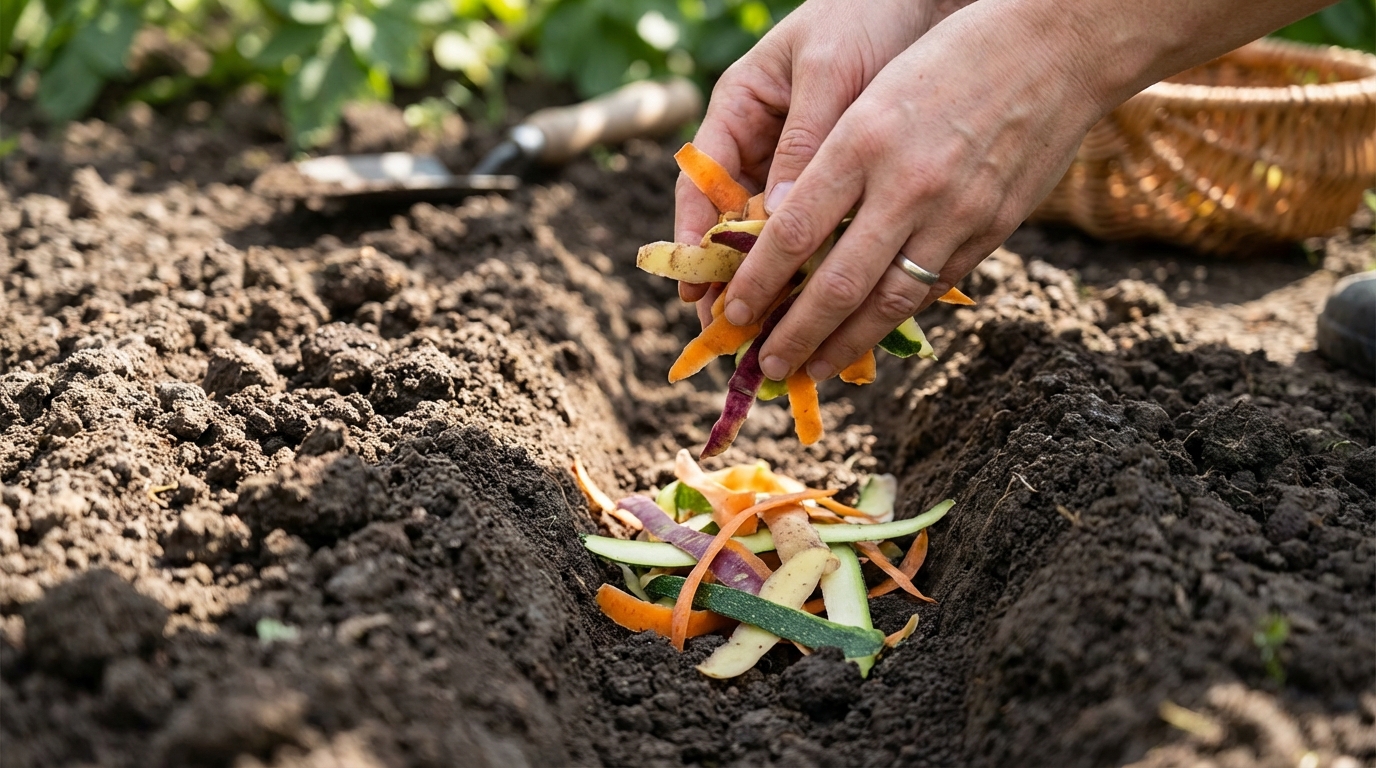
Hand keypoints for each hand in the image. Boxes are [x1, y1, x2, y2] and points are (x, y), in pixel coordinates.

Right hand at [675, 0, 959, 318]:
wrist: (927, 0)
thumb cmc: (867, 17)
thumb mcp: (830, 74)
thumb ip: (805, 142)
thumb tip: (778, 219)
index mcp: (738, 109)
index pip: (700, 184)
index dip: (692, 241)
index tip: (694, 290)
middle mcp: (760, 142)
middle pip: (731, 224)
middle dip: (729, 282)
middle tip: (728, 335)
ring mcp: (796, 164)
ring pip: (774, 236)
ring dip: (775, 285)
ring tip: (773, 337)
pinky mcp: (838, 180)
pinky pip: (821, 230)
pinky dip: (820, 266)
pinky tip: (826, 306)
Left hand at [721, 0, 1108, 380]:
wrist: (1055, 46)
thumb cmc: (950, 56)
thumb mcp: (873, 92)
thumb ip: (830, 161)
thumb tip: (788, 231)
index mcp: (862, 140)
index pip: (793, 232)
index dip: (757, 282)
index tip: (733, 312)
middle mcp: (905, 184)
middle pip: (836, 283)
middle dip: (795, 334)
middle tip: (768, 367)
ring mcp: (954, 213)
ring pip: (888, 301)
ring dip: (845, 344)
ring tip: (815, 369)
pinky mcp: (992, 229)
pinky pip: (934, 286)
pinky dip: (897, 315)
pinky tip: (873, 331)